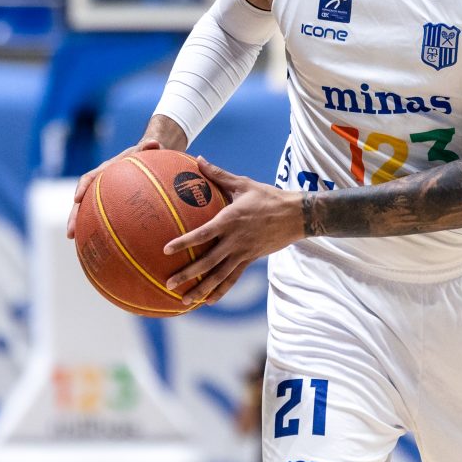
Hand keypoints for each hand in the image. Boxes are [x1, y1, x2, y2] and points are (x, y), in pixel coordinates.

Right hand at [66, 138, 161, 238]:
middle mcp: (99, 184)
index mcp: (105, 170)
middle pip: (82, 201)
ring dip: (81, 225)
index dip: (82, 188)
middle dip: (74, 216)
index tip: (77, 199)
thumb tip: (155, 143)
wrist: (143, 156)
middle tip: (70, 232)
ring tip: (75, 241)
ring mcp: (102, 195)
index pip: (89, 178)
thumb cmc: (143, 154)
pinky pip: (102, 217)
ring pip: (87, 212)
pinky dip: (99, 229)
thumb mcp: (146, 150)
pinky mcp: (109, 204)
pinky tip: (101, 246)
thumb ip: (148, 147)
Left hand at [163, 157, 303, 305]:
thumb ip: (218, 174)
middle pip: (207, 261)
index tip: (166, 250)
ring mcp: (243, 252)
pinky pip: (233, 278)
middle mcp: (234, 240)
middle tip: (168, 283)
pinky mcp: (250, 259)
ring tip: (184, 302)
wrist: (296, 215)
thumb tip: (199, 159)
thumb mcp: (243, 183)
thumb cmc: (268, 196)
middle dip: (187, 274)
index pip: (202, 234)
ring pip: (219, 275)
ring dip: (201, 289)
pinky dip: (221, 290)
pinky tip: (208, 301)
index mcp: (230, 220)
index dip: (184, 242)